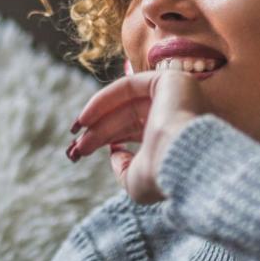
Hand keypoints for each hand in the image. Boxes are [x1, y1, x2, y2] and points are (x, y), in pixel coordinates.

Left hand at [67, 69, 213, 203]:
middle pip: (128, 116)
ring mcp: (177, 95)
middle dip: (99, 130)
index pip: (135, 132)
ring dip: (97, 115)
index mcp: (174, 137)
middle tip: (74, 145)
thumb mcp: (135, 180)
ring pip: (126, 102)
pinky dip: (104, 99)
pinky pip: (128, 86)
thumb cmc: (162, 176)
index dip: (106, 139)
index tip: (80, 151)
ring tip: (75, 131)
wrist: (184, 161)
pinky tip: (84, 118)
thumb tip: (114, 152)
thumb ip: (123, 168)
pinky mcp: (171, 80)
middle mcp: (178, 114)